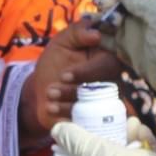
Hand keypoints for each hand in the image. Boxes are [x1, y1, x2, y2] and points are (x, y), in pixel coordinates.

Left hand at [21, 20, 125, 135]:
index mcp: (109, 58)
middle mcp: (113, 81)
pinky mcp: (97, 120)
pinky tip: (52, 112)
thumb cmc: (56, 62)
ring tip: (48, 99)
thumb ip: (76, 32)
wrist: (42, 90)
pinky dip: (69, 119)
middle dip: (74, 91)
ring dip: (69, 105)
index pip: (107, 66)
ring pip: (95, 108)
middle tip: (50, 90)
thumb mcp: (62, 42)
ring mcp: (106, 102)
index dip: (86, 72)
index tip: (64, 76)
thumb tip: (96, 34)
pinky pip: (90, 123)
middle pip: (102, 90)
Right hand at [92, 0, 155, 99]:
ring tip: (85, 25)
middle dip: (104, 7)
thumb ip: (140, 2)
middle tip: (95, 14)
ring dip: (98, 22)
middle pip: (117, 6)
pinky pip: (108, 42)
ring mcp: (133, 35)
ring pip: (110, 23)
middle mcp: (142, 17)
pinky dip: (97, 39)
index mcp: (153, 4)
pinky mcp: (127, 52)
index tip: (100, 0)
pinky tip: (86, 37)